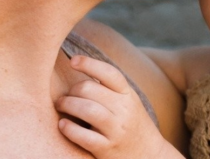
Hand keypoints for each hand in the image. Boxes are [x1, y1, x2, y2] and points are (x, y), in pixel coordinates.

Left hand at [56, 55, 183, 158]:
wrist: (149, 155)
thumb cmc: (131, 123)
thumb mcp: (128, 101)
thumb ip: (109, 87)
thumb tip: (81, 65)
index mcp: (128, 94)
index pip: (109, 72)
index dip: (89, 63)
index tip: (73, 61)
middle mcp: (124, 110)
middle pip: (90, 89)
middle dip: (71, 90)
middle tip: (64, 96)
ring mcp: (116, 130)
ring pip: (87, 109)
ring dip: (67, 104)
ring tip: (60, 105)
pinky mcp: (107, 149)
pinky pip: (83, 136)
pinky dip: (69, 128)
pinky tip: (63, 125)